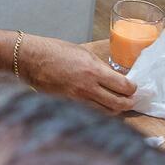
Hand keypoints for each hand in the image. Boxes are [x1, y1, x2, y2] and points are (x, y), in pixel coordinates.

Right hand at [19, 36, 135, 112]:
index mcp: (93, 71)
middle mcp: (87, 88)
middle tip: (131, 99)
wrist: (31, 60)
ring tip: (118, 104)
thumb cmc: (55, 52)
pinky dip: (99, 111)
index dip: (132, 88)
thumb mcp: (84, 54)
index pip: (123, 86)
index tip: (133, 87)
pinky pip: (90, 113)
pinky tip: (100, 106)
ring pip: (106, 112)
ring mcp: (77, 100)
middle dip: (128, 103)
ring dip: (115, 109)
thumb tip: (114, 77)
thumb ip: (100, 67)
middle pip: (118, 104)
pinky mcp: (68, 106)